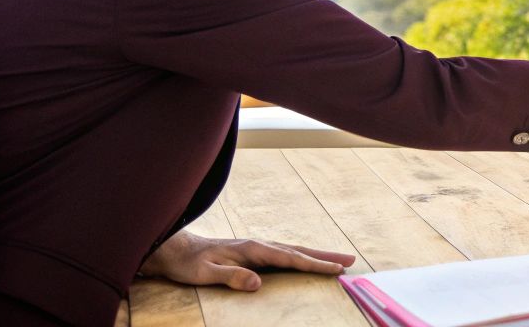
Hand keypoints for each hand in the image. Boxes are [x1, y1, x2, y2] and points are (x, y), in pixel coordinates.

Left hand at [137, 230, 354, 291]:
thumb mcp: (207, 273)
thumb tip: (258, 283)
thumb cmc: (190, 264)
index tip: (336, 270)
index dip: (314, 265)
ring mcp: (259, 248)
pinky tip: (307, 261)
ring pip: (294, 251)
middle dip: (325, 256)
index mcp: (253, 249)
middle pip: (299, 251)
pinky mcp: (255, 253)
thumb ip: (232, 277)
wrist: (177, 250)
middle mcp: (260, 245)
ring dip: (317, 255)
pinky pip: (285, 255)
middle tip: (351, 260)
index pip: (291, 259)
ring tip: (339, 260)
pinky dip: (302, 257)